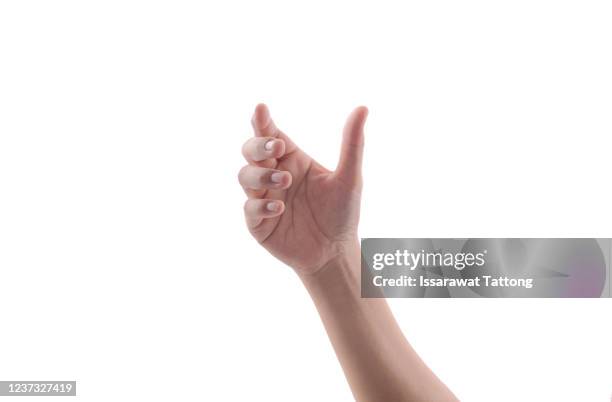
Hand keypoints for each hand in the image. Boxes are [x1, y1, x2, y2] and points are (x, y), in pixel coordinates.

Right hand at [238, 104, 367, 274]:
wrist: (335, 253)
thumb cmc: (342, 213)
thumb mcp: (350, 178)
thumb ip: (352, 144)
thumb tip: (363, 108)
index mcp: (292, 159)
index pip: (271, 134)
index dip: (262, 121)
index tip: (261, 110)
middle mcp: (274, 174)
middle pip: (250, 150)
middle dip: (258, 146)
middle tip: (277, 148)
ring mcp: (263, 197)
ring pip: (245, 175)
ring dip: (261, 174)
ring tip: (285, 180)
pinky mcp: (258, 222)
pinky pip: (250, 208)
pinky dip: (261, 205)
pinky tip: (280, 207)